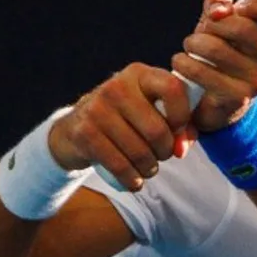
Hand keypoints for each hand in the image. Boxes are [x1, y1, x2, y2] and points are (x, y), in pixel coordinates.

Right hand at [48, 62, 194, 191]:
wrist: (74, 126)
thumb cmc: (125, 118)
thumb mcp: (150, 109)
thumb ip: (179, 124)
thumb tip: (181, 149)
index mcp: (139, 74)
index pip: (173, 88)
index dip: (182, 115)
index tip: (178, 130)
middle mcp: (117, 87)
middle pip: (157, 130)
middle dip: (165, 151)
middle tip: (162, 155)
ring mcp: (97, 109)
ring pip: (139, 152)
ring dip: (150, 168)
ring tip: (149, 168)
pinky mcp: (84, 133)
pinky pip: (119, 165)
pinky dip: (131, 179)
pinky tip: (135, 182)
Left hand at [173, 0, 256, 132]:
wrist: (218, 101)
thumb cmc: (224, 51)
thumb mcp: (222, 22)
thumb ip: (219, 3)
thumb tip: (218, 9)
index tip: (238, 8)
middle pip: (243, 28)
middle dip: (212, 24)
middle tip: (203, 29)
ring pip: (217, 48)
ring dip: (194, 42)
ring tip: (189, 45)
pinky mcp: (238, 97)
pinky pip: (204, 72)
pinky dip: (185, 64)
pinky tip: (181, 61)